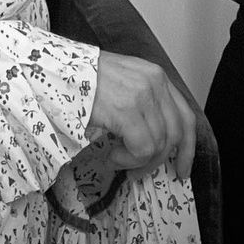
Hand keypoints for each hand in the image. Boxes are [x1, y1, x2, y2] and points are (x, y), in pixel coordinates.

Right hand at [89, 50, 195, 180]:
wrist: (55, 72)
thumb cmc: (81, 79)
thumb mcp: (122, 83)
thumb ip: (143, 104)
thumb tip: (154, 142)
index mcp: (154, 74)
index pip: (185, 115)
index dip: (187, 146)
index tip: (182, 166)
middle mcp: (153, 81)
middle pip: (175, 133)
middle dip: (161, 160)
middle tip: (141, 171)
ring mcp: (142, 95)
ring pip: (158, 145)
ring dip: (137, 160)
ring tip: (116, 156)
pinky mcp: (127, 110)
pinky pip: (142, 149)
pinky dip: (128, 160)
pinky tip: (112, 154)